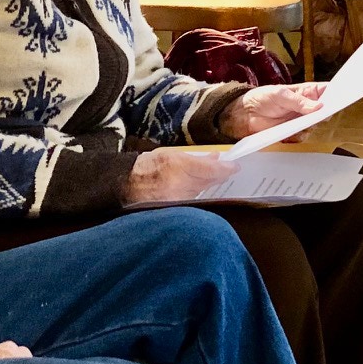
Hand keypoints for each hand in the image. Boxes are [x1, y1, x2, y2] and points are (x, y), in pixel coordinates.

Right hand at [122, 149, 237, 204]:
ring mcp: (179, 199)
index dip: (226, 168)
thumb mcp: (171, 154)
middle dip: (221, 175)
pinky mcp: (176, 209)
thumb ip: (194, 157)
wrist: (127, 186)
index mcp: (178, 167)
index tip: (236, 166)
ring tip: (214, 176)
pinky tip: (199, 188)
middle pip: (210, 181)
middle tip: (229, 170)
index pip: (210, 169)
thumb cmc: (147, 167)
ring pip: (203, 191)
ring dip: (210, 184)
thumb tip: (215, 157)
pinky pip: (194, 199)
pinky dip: (199, 193)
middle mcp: (180, 185)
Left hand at [221, 82, 327, 139]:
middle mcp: (306, 106)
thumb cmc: (262, 98)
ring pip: (315, 124)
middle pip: (324, 110)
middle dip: (326, 112)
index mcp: (306, 92)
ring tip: (302, 122)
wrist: (245, 114)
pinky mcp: (292, 132)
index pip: (326, 91)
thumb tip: (319, 107)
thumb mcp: (280, 95)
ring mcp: (300, 119)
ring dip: (311, 125)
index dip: (336, 93)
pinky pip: (303, 135)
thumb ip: (299, 102)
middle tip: (325, 114)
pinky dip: (300, 134)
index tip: (343, 97)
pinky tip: (292, 131)